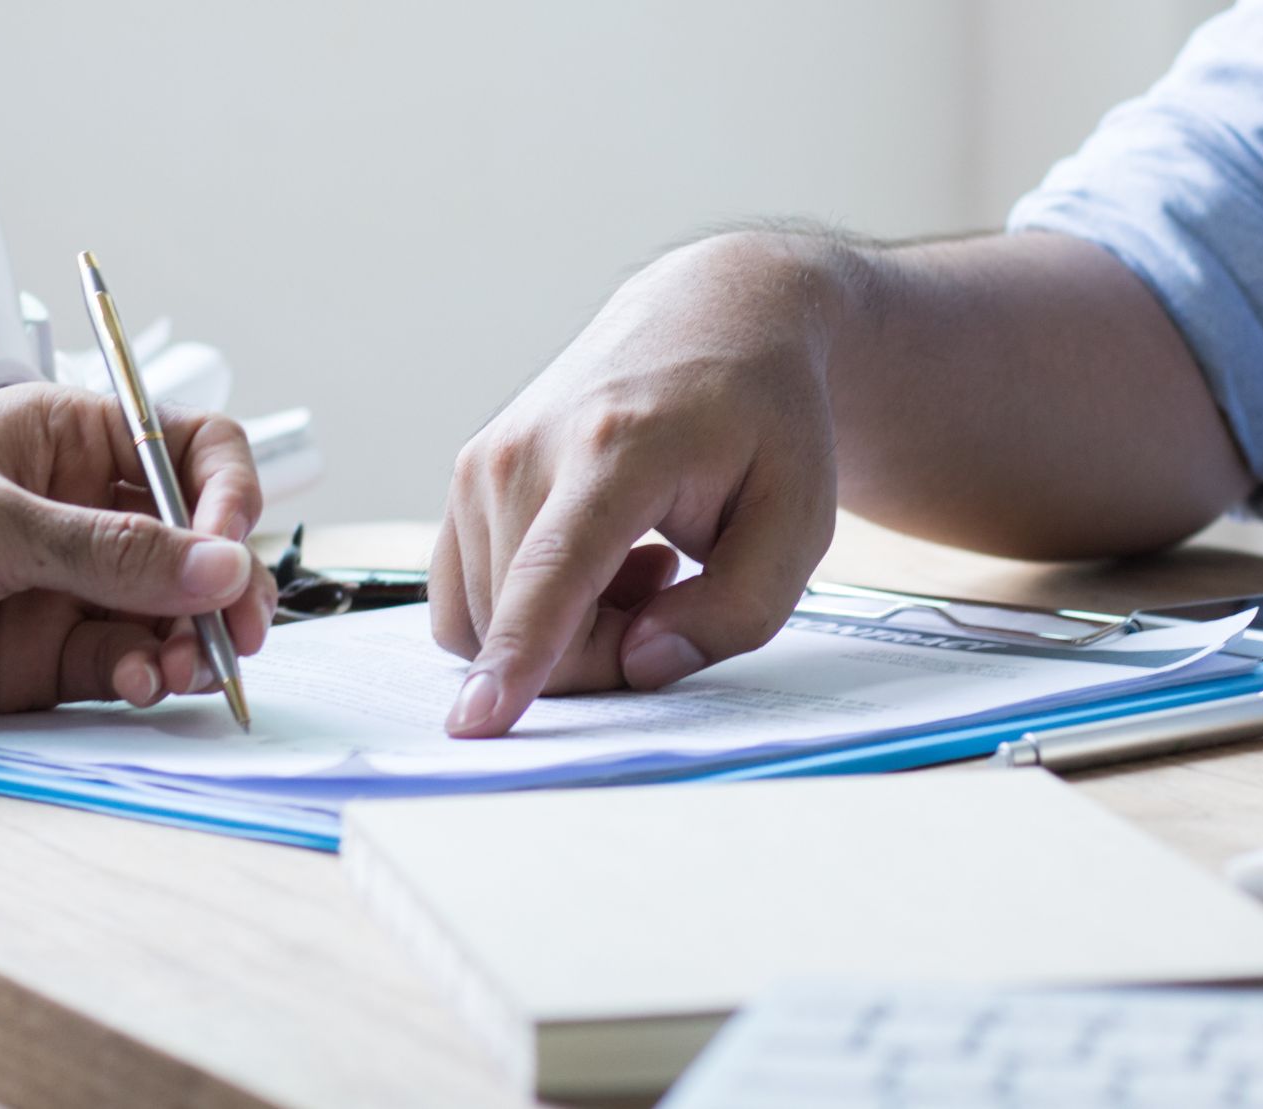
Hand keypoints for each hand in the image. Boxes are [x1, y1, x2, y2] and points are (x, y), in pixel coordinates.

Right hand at [432, 233, 842, 736]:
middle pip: (529, 623)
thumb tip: (637, 667)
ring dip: (571, 629)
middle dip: (604, 652)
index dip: (519, 656)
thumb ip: (734, 613)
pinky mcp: (463, 481)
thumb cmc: (765, 424)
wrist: (710, 319)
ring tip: (644, 561)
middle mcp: (527, 449)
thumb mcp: (799, 524)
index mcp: (617, 449)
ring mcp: (481, 462)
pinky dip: (531, 611)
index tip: (477, 723)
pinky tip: (597, 560)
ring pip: (493, 622)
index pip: (555, 570)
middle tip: (677, 588)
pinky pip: (471, 602)